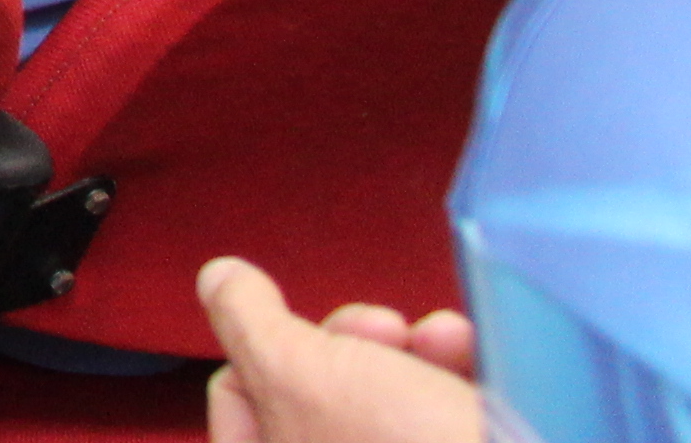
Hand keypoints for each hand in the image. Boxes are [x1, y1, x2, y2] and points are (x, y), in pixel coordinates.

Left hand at [200, 259, 478, 442]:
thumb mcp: (295, 369)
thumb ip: (246, 319)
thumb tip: (221, 280)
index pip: (236, 402)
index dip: (260, 352)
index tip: (296, 332)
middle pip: (316, 392)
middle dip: (351, 341)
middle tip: (378, 331)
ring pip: (386, 394)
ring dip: (414, 348)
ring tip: (440, 339)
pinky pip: (443, 410)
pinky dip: (456, 371)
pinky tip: (470, 352)